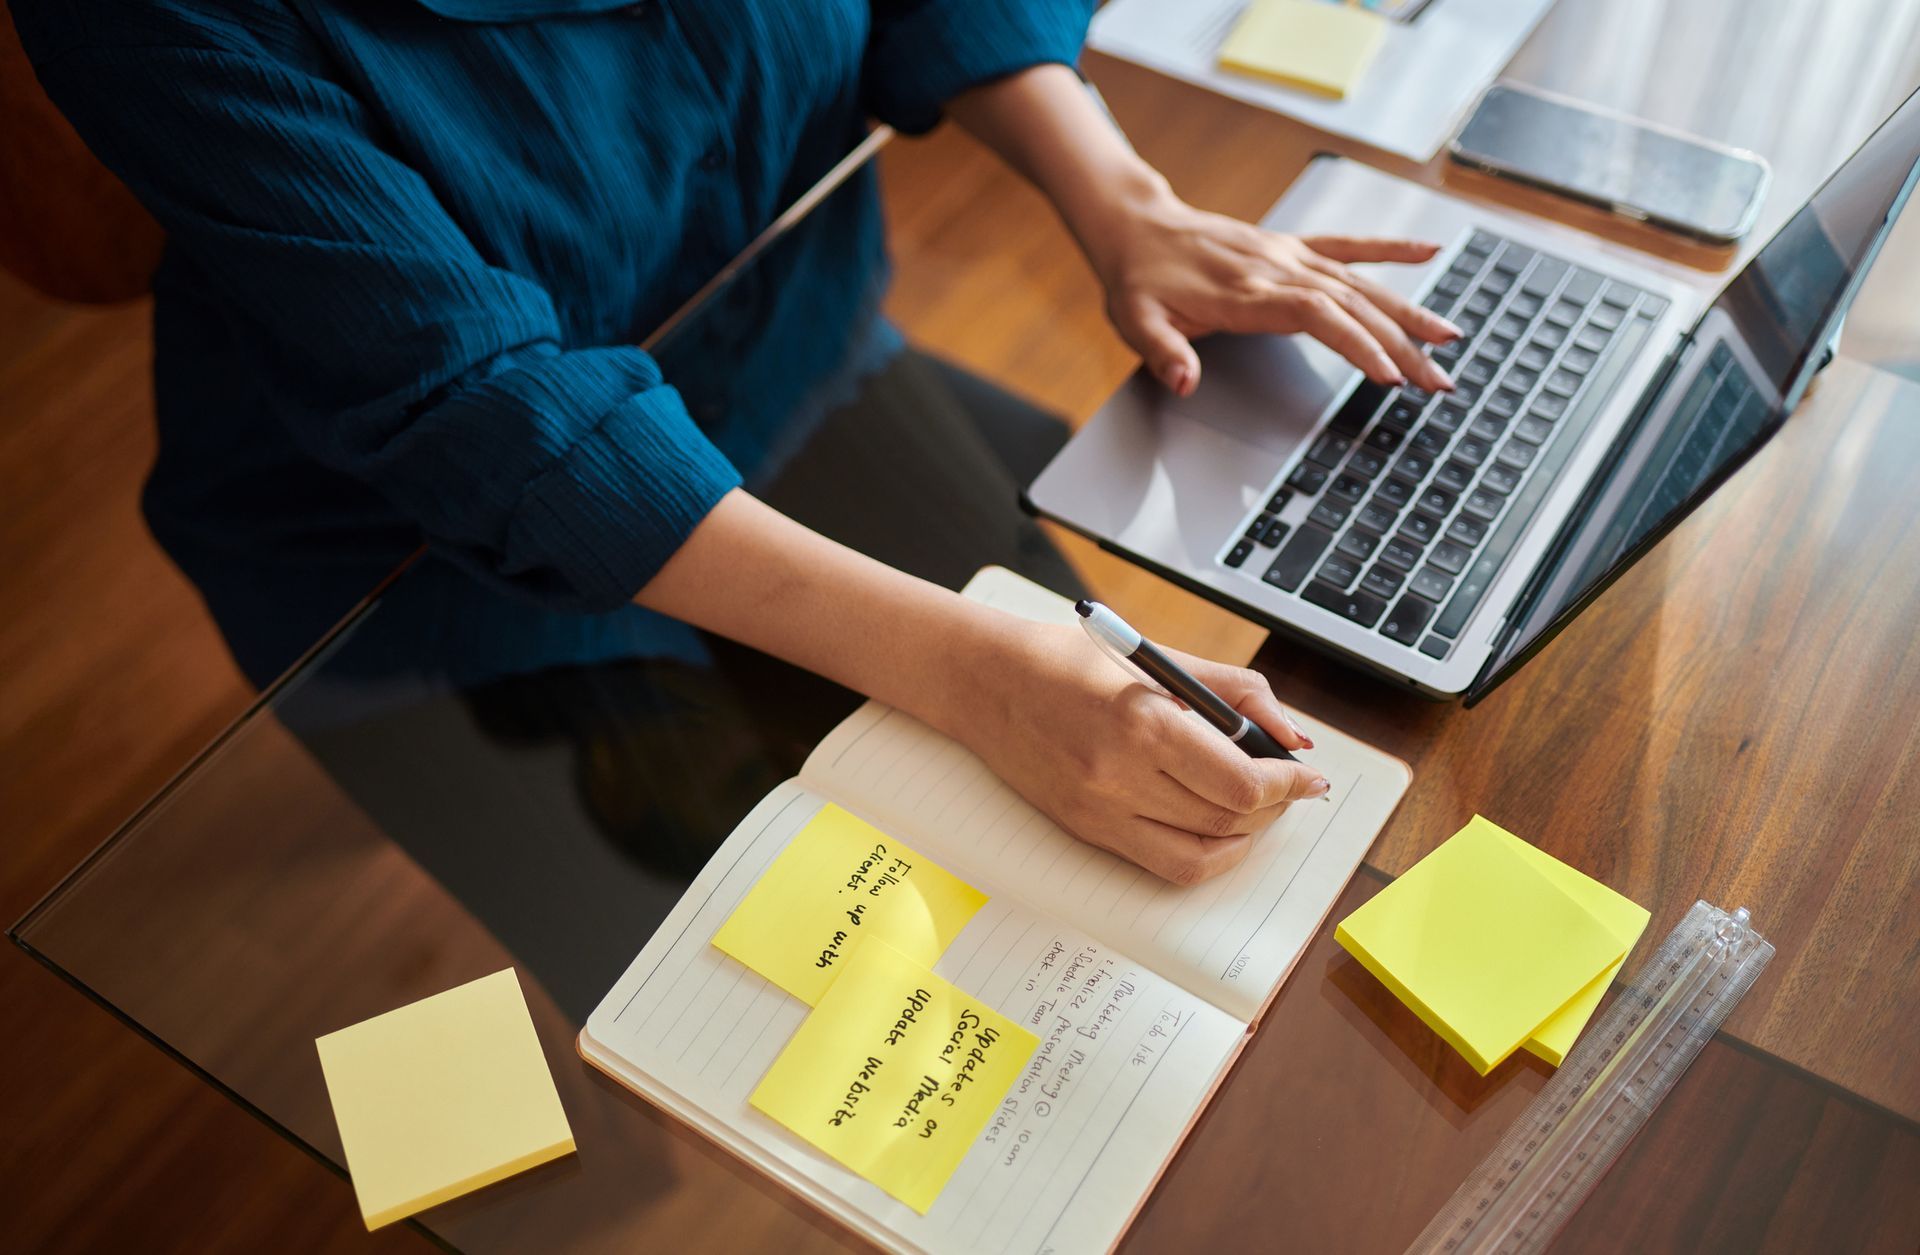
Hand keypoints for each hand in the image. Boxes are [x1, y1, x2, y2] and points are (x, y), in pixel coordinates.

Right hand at [945, 619, 1328, 884]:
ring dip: (1245, 834)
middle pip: (1228, 818)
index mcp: (1143, 720)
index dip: (1288, 784)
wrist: (984, 683)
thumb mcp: (1158, 658)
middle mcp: (1120, 774)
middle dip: (1274, 806)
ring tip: (1255, 806)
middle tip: (1288, 786)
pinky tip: (1217, 829)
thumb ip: (1235, 693)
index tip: (1307, 777)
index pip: (1241, 781)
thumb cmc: (1068, 659)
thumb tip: (1292, 736)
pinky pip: (1166, 865)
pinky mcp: (1087, 831)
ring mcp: (1101, 811)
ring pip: (1203, 851)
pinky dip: (1206, 854)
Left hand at [1084, 186, 1461, 397]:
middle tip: (1439, 379)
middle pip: (1352, 305)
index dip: (1356, 343)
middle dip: (1401, 343)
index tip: (1389, 373)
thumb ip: (1164, 354)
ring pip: (1360, 283)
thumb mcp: (1137, 323)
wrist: (1138, 227)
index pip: (1315, 317)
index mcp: (1245, 293)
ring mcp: (1289, 255)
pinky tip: (1431, 252)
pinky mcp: (1292, 246)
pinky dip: (1390, 249)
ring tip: (1450, 338)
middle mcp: (1276, 269)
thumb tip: (1184, 382)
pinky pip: (1348, 245)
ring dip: (1408, 311)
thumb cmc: (1140, 282)